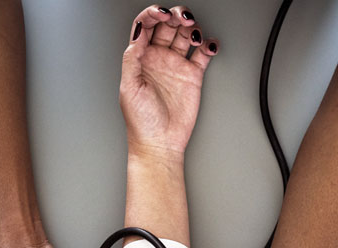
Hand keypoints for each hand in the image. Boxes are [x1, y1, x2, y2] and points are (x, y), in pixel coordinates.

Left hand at [121, 5, 219, 157]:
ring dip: (192, 27)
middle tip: (182, 18)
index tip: (161, 14)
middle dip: (175, 15)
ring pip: (185, 35)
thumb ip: (132, 57)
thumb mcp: (129, 87)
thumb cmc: (141, 121)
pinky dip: (208, 45)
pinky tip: (208, 45)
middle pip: (168, 25)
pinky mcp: (193, 75)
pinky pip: (202, 54)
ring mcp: (176, 65)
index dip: (153, 14)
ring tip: (194, 33)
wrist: (160, 143)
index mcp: (140, 57)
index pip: (146, 25)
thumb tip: (138, 32)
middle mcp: (158, 58)